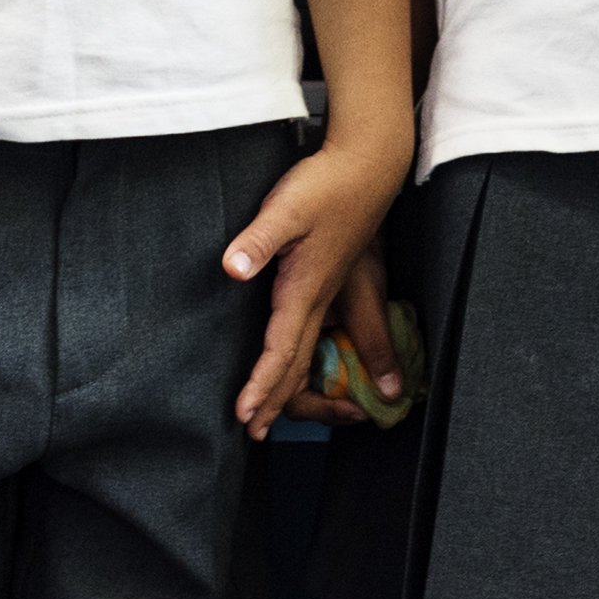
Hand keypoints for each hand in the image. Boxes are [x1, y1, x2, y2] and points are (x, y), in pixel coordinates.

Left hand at [223, 131, 409, 436]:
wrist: (367, 167)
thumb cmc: (328, 186)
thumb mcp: (287, 208)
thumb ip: (258, 240)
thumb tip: (232, 269)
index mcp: (305, 289)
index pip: (281, 350)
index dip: (262, 386)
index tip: (245, 415)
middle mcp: (318, 298)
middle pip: (296, 362)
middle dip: (275, 400)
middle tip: (254, 431)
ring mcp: (326, 290)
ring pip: (306, 350)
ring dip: (287, 383)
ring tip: (271, 409)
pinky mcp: (327, 278)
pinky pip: (313, 332)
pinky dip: (298, 357)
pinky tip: (290, 359)